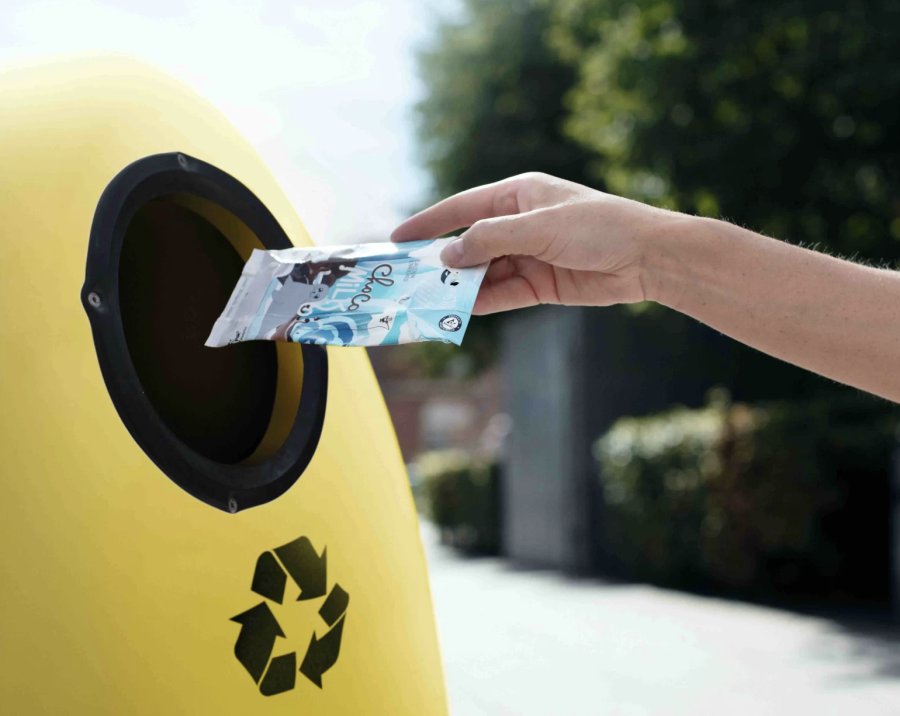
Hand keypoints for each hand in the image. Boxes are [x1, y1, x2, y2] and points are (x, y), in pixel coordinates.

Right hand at [391, 172, 677, 313]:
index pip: (462, 207)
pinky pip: (503, 293)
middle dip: (442, 261)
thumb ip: (489, 239)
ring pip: (484, 272)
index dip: (429, 222)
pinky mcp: (541, 285)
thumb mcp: (538, 226)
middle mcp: (520, 224)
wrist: (647, 257)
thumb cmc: (597, 226)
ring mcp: (529, 256)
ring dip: (461, 286)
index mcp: (518, 194)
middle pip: (470, 243)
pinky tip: (461, 310)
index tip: (397, 238)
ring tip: (429, 300)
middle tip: (408, 279)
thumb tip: (448, 256)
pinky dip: (483, 301)